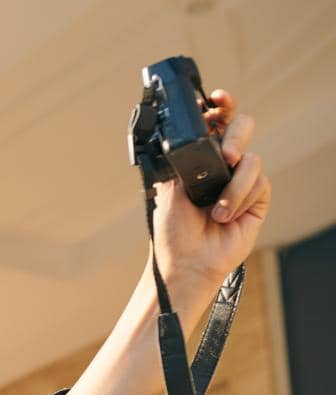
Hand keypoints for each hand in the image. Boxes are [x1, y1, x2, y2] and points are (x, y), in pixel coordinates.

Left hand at [153, 89, 270, 294]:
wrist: (187, 260)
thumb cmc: (171, 228)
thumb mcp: (168, 184)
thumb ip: (183, 153)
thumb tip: (195, 127)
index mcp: (197, 156)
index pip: (214, 120)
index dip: (221, 105)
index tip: (219, 98)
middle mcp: (221, 164)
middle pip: (242, 127)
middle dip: (237, 136)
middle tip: (227, 155)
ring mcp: (241, 179)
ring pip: (252, 159)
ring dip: (232, 186)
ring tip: (215, 209)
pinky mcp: (257, 198)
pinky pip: (260, 184)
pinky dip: (241, 199)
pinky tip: (226, 217)